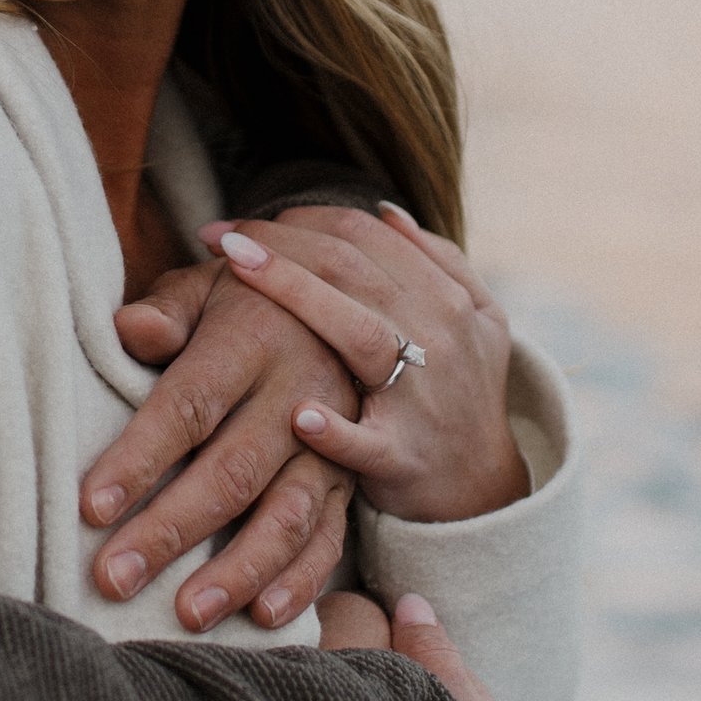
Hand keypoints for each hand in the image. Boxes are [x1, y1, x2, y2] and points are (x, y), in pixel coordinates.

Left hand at [83, 252, 361, 632]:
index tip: (90, 507)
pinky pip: (331, 537)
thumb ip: (165, 312)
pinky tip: (261, 616)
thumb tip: (129, 331)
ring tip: (186, 614)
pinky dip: (300, 581)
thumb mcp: (203, 288)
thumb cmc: (242, 301)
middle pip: (232, 472)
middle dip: (171, 531)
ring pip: (287, 514)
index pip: (188, 406)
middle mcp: (299, 394)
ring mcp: (332, 444)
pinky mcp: (349, 480)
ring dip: (238, 570)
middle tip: (114, 579)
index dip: (140, 458)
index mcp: (251, 341)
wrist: (339, 299)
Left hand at [203, 205, 526, 525]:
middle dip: (279, 244)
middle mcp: (436, 339)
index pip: (364, 237)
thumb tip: (386, 212)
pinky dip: (331, 428)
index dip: (300, 219)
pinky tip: (296, 413)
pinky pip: (364, 441)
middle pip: (350, 270)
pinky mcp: (402, 458)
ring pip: (357, 333)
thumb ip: (440, 261)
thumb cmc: (463, 395)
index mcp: (445, 299)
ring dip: (293, 295)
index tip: (241, 222)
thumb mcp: (478, 320)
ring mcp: (420, 400)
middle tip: (218, 236)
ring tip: (233, 273)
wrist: (482, 489)